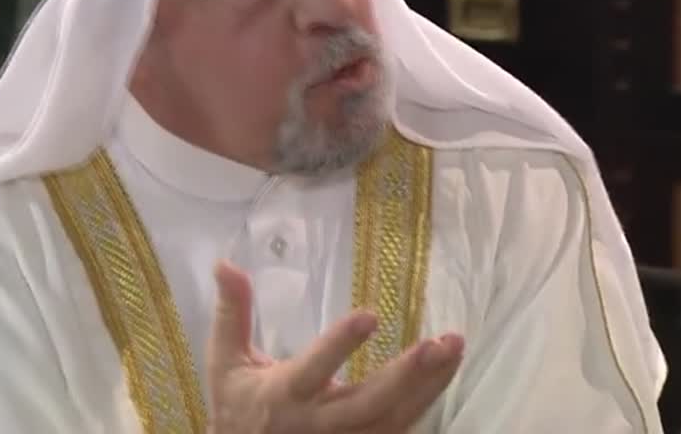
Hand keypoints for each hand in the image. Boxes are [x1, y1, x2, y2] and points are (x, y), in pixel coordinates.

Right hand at [206, 260, 463, 433]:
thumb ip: (231, 314)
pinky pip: (400, 430)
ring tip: (454, 348)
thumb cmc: (237, 407)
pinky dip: (426, 403)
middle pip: (368, 404)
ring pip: (393, 419)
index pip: (315, 368)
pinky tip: (446, 373)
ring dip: (428, 386)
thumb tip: (226, 263)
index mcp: (285, 395)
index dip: (341, 345)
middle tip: (438, 344)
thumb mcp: (226, 362)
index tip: (370, 316)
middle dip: (405, 376)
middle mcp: (318, 423)